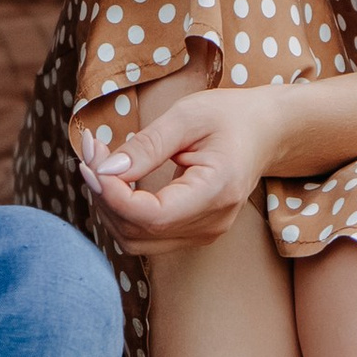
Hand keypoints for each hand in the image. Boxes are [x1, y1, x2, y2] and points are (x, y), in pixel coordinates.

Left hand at [77, 80, 282, 250]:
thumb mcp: (187, 116)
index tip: (93, 161)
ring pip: (135, 239)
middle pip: (137, 232)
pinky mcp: (192, 231)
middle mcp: (211, 224)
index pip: (151, 217)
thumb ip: (146, 145)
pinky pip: (145, 233)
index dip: (113, 195)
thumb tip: (105, 170)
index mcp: (216, 192)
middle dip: (103, 195)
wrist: (265, 131)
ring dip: (108, 205)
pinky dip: (122, 209)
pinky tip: (115, 179)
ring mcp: (203, 233)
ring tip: (99, 162)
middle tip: (91, 152)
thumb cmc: (230, 117)